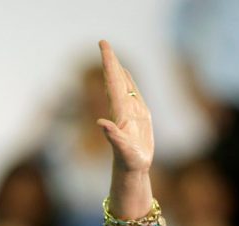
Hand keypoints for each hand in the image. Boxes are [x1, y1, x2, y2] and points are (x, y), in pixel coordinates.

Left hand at [96, 40, 153, 173]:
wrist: (131, 171)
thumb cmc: (128, 163)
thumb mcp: (122, 150)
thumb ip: (113, 136)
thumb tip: (100, 123)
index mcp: (119, 112)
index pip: (112, 82)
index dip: (109, 64)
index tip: (103, 47)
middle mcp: (122, 109)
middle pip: (115, 80)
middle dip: (110, 61)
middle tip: (103, 43)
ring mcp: (129, 112)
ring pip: (123, 86)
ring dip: (118, 70)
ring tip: (113, 56)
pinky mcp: (138, 117)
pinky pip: (133, 94)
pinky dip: (129, 82)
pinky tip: (126, 76)